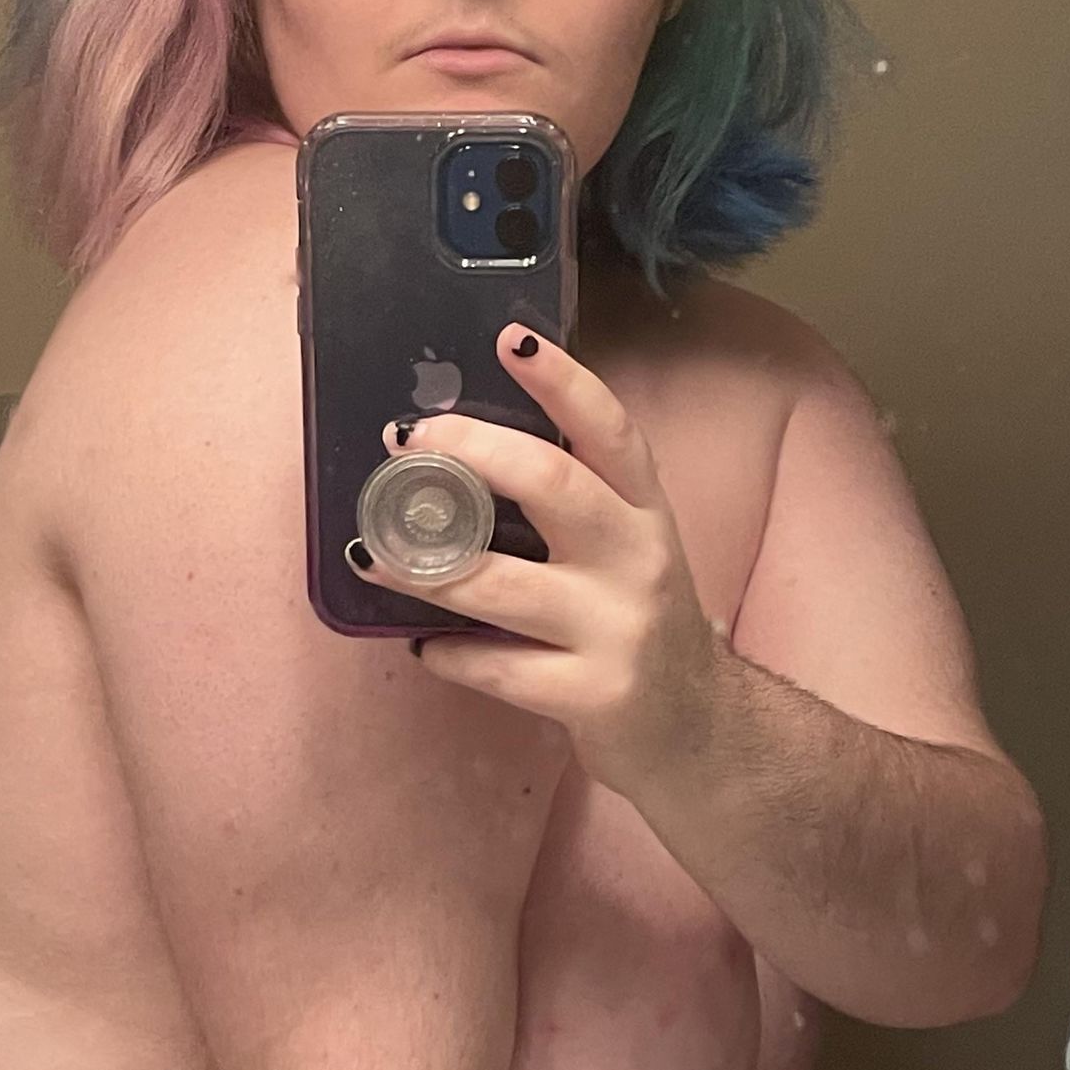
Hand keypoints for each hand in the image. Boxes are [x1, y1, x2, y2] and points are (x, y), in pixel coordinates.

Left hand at [356, 323, 722, 799]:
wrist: (699, 731)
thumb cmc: (636, 624)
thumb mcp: (627, 549)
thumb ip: (570, 503)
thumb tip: (456, 454)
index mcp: (645, 511)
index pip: (610, 430)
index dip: (563, 381)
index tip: (511, 338)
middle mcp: (638, 559)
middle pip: (554, 486)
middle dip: (472, 455)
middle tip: (409, 441)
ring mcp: (616, 629)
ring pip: (500, 586)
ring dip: (422, 566)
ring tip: (370, 551)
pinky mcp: (593, 695)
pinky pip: (497, 668)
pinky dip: (449, 655)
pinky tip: (426, 647)